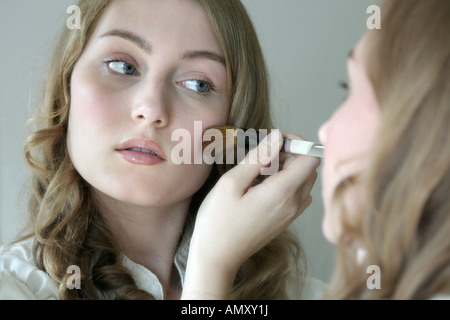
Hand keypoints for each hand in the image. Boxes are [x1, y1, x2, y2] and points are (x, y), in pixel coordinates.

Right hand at [181, 131, 319, 298]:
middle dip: (290, 154)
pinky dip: (285, 184)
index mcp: (282, 192)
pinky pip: (297, 194)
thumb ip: (258, 157)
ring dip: (287, 169)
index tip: (273, 143)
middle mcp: (294, 204)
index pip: (311, 157)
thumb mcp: (232, 183)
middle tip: (262, 157)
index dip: (296, 143)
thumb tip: (277, 136)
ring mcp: (292, 215)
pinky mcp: (286, 221)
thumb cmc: (218, 221)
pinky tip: (262, 187)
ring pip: (304, 180)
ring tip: (260, 173)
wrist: (217, 258)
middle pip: (309, 168)